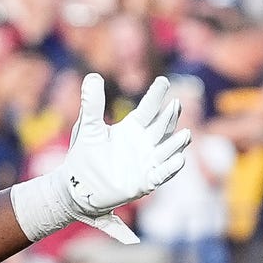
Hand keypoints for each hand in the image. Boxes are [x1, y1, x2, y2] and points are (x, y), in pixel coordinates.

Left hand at [17, 73, 191, 243]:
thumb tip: (92, 75)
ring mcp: (147, 161)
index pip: (148, 108)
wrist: (76, 187)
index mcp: (132, 127)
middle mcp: (144, 142)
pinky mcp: (145, 181)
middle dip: (170, 116)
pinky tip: (179, 160)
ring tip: (185, 134)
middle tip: (175, 104)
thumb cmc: (84, 155)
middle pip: (162, 126)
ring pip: (168, 149)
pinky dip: (170, 168)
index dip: (156, 95)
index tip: (163, 80)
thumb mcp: (88, 127)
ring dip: (177, 143)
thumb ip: (93, 104)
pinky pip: (162, 174)